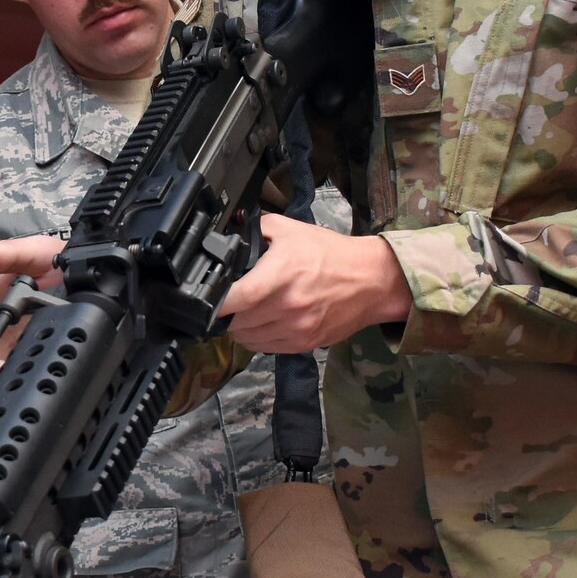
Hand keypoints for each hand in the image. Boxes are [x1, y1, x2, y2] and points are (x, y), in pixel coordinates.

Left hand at [217, 214, 411, 352]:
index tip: (205, 298)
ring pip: (247, 338)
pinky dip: (256, 338)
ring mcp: (297, 328)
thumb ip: (256, 230)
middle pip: (237, 321)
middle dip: (225, 313)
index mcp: (283, 273)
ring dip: (238, 328)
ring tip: (242, 312)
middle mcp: (288, 305)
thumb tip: (229, 234)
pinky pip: (265, 348)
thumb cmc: (331, 254)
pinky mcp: (304, 343)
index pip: (239, 297)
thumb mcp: (290, 229)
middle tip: (226, 302)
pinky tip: (260, 322)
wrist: (372, 281)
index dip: (216, 302)